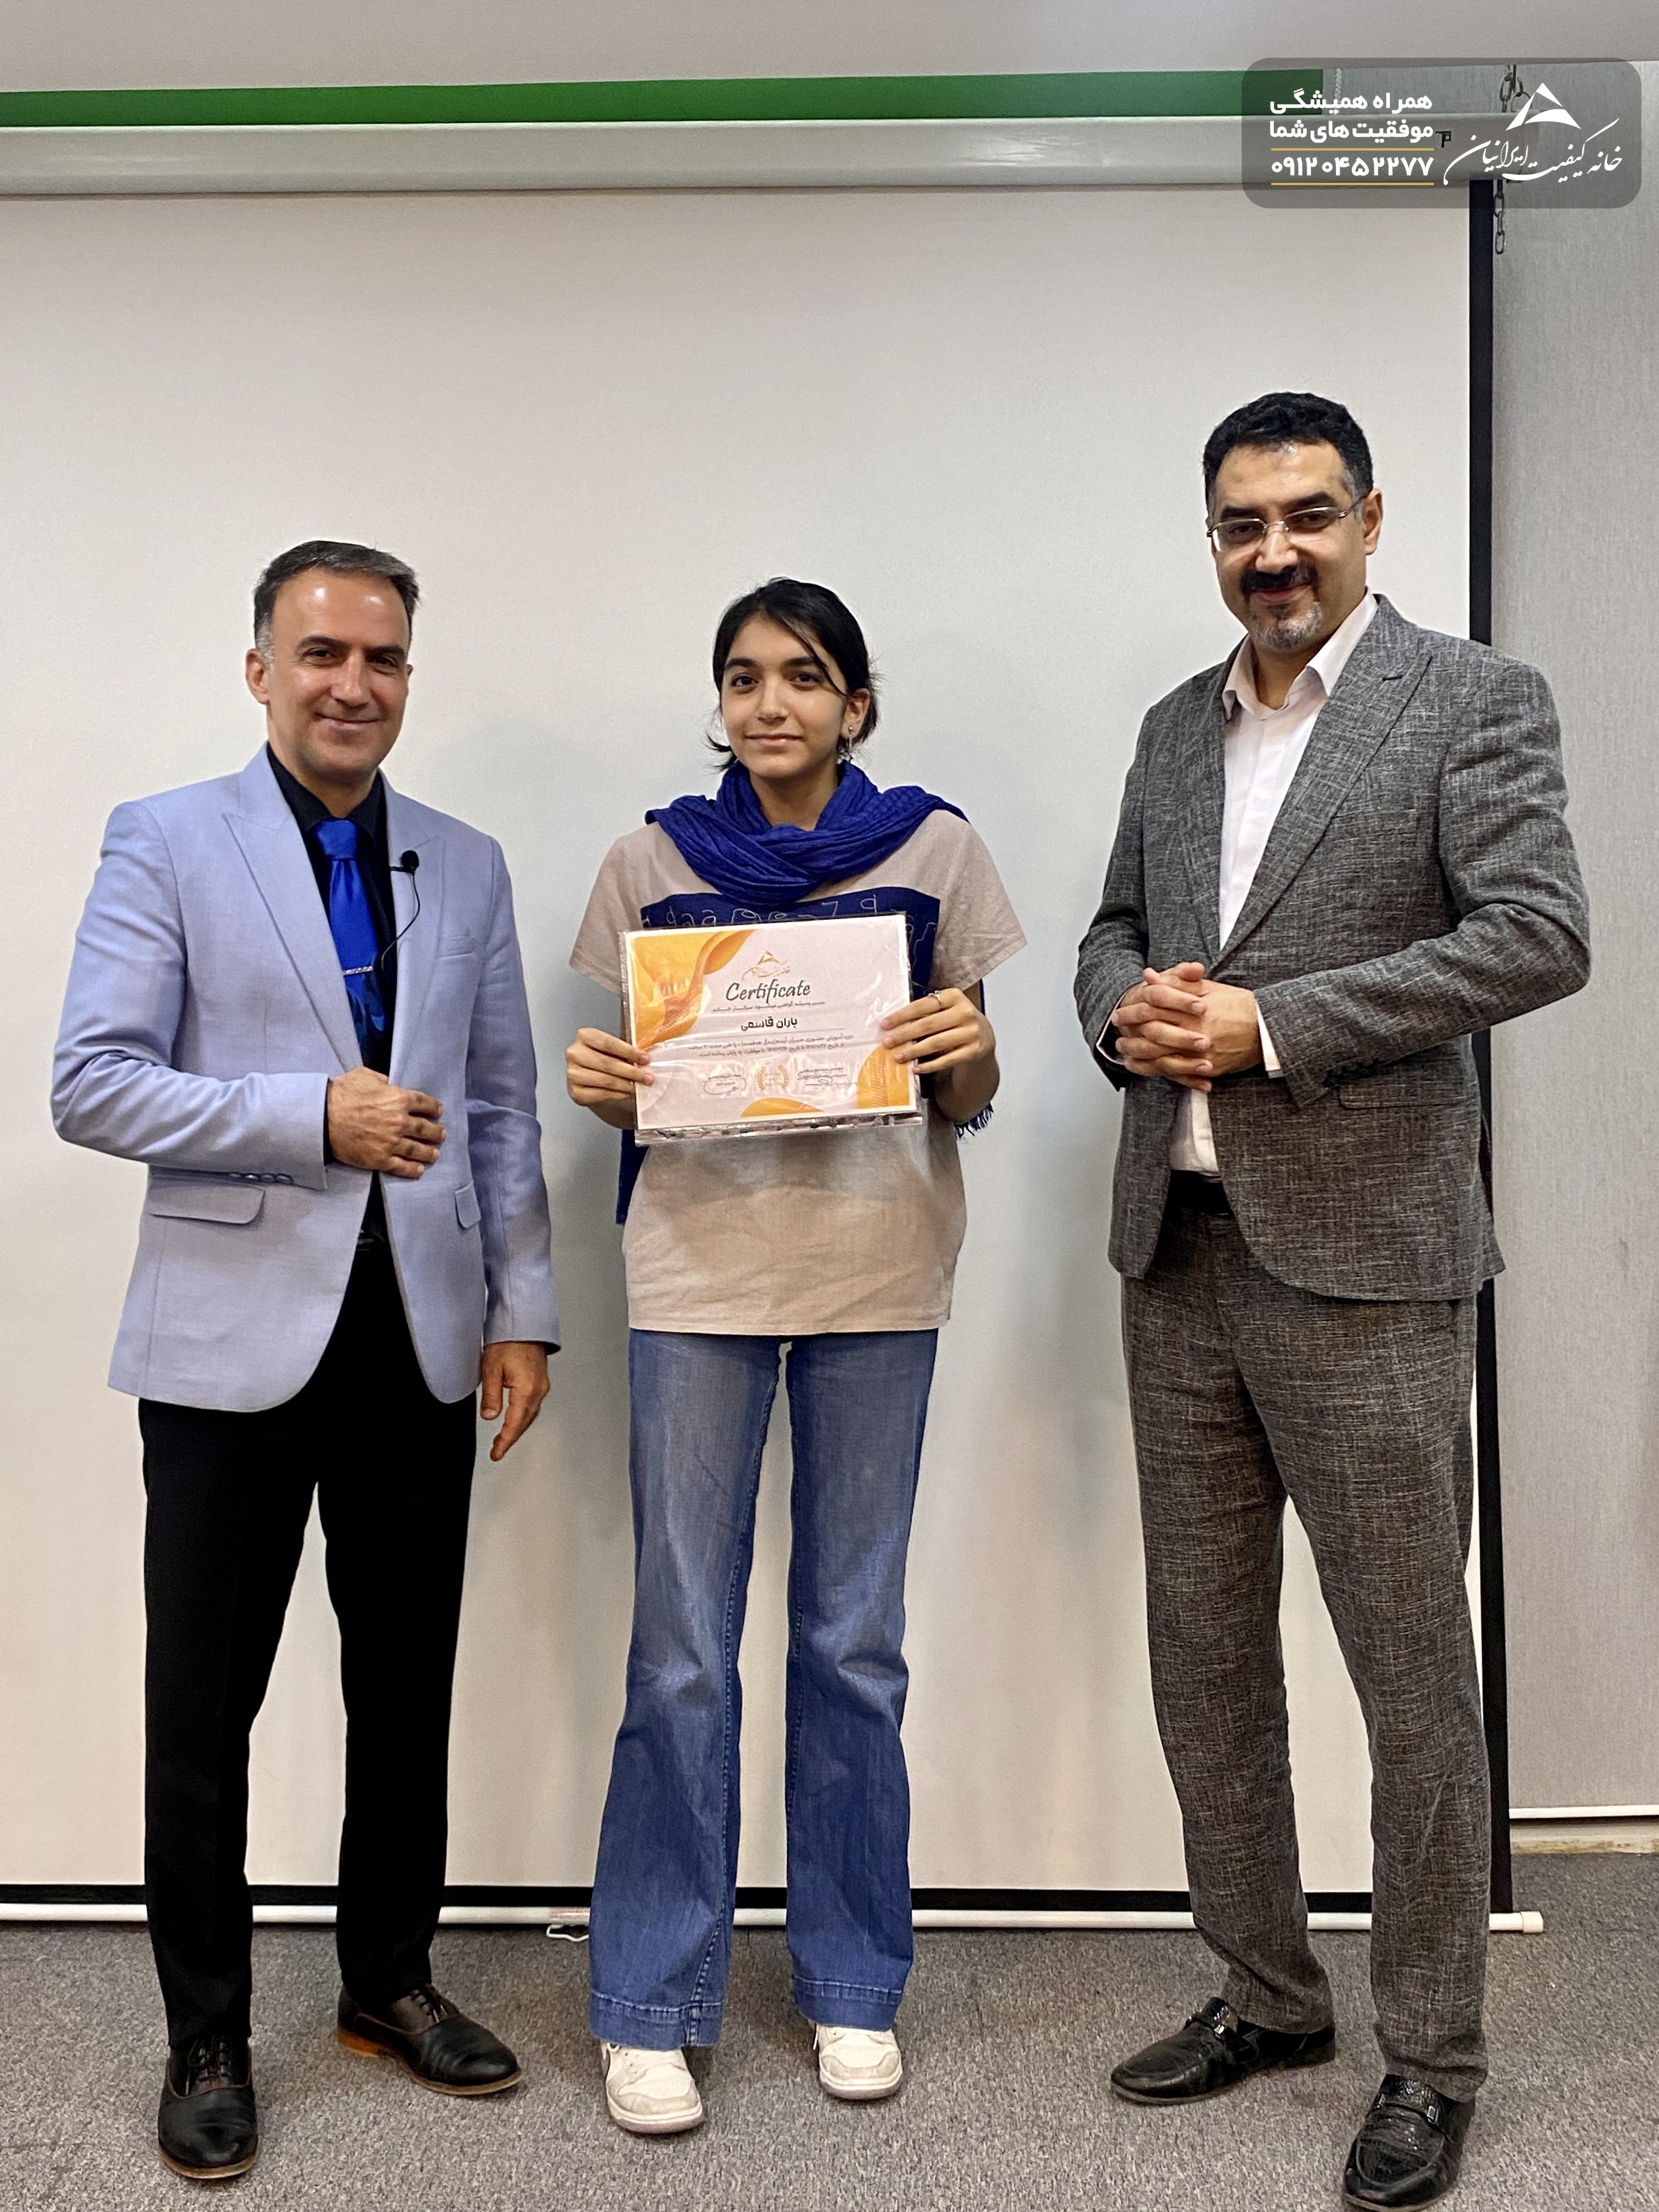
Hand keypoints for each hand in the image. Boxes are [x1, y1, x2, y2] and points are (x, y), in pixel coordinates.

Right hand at [326, 1065, 444, 1176]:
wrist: (322, 1117)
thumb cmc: (341, 1093)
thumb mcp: (365, 1076)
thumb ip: (383, 1080)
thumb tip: (390, 1083)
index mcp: (398, 1099)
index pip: (424, 1103)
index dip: (434, 1108)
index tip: (438, 1111)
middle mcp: (399, 1121)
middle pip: (425, 1128)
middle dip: (436, 1132)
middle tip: (441, 1134)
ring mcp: (391, 1142)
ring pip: (417, 1149)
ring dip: (429, 1152)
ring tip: (435, 1154)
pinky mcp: (380, 1159)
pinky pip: (401, 1166)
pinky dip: (413, 1169)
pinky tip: (419, 1170)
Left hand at [480, 1340, 549, 1462]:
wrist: (523, 1323)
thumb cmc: (508, 1341)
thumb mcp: (491, 1369)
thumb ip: (491, 1395)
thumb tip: (489, 1416)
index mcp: (526, 1390)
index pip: (514, 1424)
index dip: (505, 1441)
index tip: (496, 1453)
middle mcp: (538, 1390)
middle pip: (525, 1422)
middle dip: (511, 1438)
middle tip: (498, 1450)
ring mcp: (541, 1386)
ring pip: (530, 1415)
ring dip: (517, 1428)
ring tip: (504, 1438)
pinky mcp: (540, 1380)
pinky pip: (533, 1405)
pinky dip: (523, 1417)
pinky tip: (516, 1418)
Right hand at [566, 1027, 651, 1128]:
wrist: (588, 1077)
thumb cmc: (603, 1058)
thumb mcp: (612, 1048)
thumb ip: (625, 1051)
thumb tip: (644, 1060)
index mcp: (584, 1036)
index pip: (608, 1043)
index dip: (628, 1051)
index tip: (645, 1059)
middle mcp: (574, 1053)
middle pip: (607, 1063)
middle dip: (631, 1071)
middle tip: (647, 1077)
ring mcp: (572, 1073)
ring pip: (605, 1080)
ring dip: (626, 1084)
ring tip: (639, 1086)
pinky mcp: (575, 1091)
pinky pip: (601, 1094)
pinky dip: (618, 1094)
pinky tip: (628, 1092)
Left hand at [881, 987, 993, 1074]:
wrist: (985, 1036)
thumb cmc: (956, 1020)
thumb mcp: (945, 1008)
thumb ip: (925, 1012)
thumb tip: (893, 1026)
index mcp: (954, 996)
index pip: (924, 1005)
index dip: (902, 1015)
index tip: (885, 1024)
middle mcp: (965, 1012)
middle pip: (928, 1024)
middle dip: (905, 1034)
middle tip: (887, 1042)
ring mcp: (971, 1032)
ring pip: (936, 1043)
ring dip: (914, 1051)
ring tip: (898, 1057)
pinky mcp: (973, 1051)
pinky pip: (947, 1060)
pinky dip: (929, 1066)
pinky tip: (916, 1068)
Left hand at [1111, 966, 1262, 1090]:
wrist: (1266, 1027)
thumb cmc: (1237, 1004)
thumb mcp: (1207, 987)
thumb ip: (1176, 982)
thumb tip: (1149, 975)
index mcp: (1193, 1008)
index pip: (1154, 1010)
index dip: (1132, 1012)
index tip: (1119, 1012)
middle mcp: (1195, 1031)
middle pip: (1152, 1035)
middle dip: (1130, 1034)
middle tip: (1116, 1033)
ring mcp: (1201, 1053)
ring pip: (1160, 1057)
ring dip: (1138, 1055)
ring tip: (1123, 1051)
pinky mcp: (1207, 1068)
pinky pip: (1176, 1074)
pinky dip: (1156, 1071)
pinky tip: (1142, 1067)